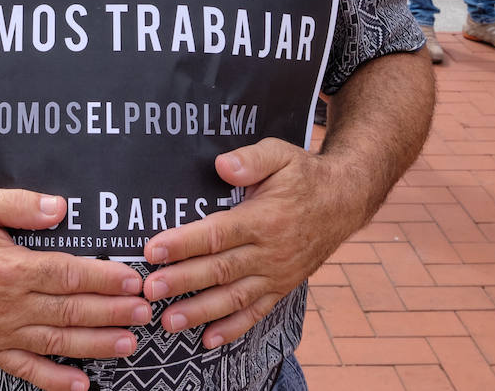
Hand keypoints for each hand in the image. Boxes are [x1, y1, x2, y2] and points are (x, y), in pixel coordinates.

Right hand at [0, 188, 148, 390]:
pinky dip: (55, 380)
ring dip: (96, 345)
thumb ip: (21, 204)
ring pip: (56, 342)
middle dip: (113, 313)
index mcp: (9, 267)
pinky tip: (82, 384)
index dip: (105, 279)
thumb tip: (61, 208)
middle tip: (146, 313)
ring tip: (130, 344)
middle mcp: (6, 305)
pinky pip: (26, 369)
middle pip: (70, 311)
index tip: (135, 281)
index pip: (69, 275)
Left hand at [140, 140, 352, 348]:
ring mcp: (276, 274)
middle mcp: (269, 251)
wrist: (345, 200)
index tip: (152, 251)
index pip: (216, 234)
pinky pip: (257, 312)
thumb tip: (222, 166)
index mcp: (263, 218)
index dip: (183, 243)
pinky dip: (233, 328)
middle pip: (219, 270)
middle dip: (182, 282)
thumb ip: (251, 159)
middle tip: (149, 291)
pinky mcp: (282, 287)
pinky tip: (208, 340)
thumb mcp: (281, 154)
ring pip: (233, 297)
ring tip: (169, 321)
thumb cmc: (305, 176)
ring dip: (200, 311)